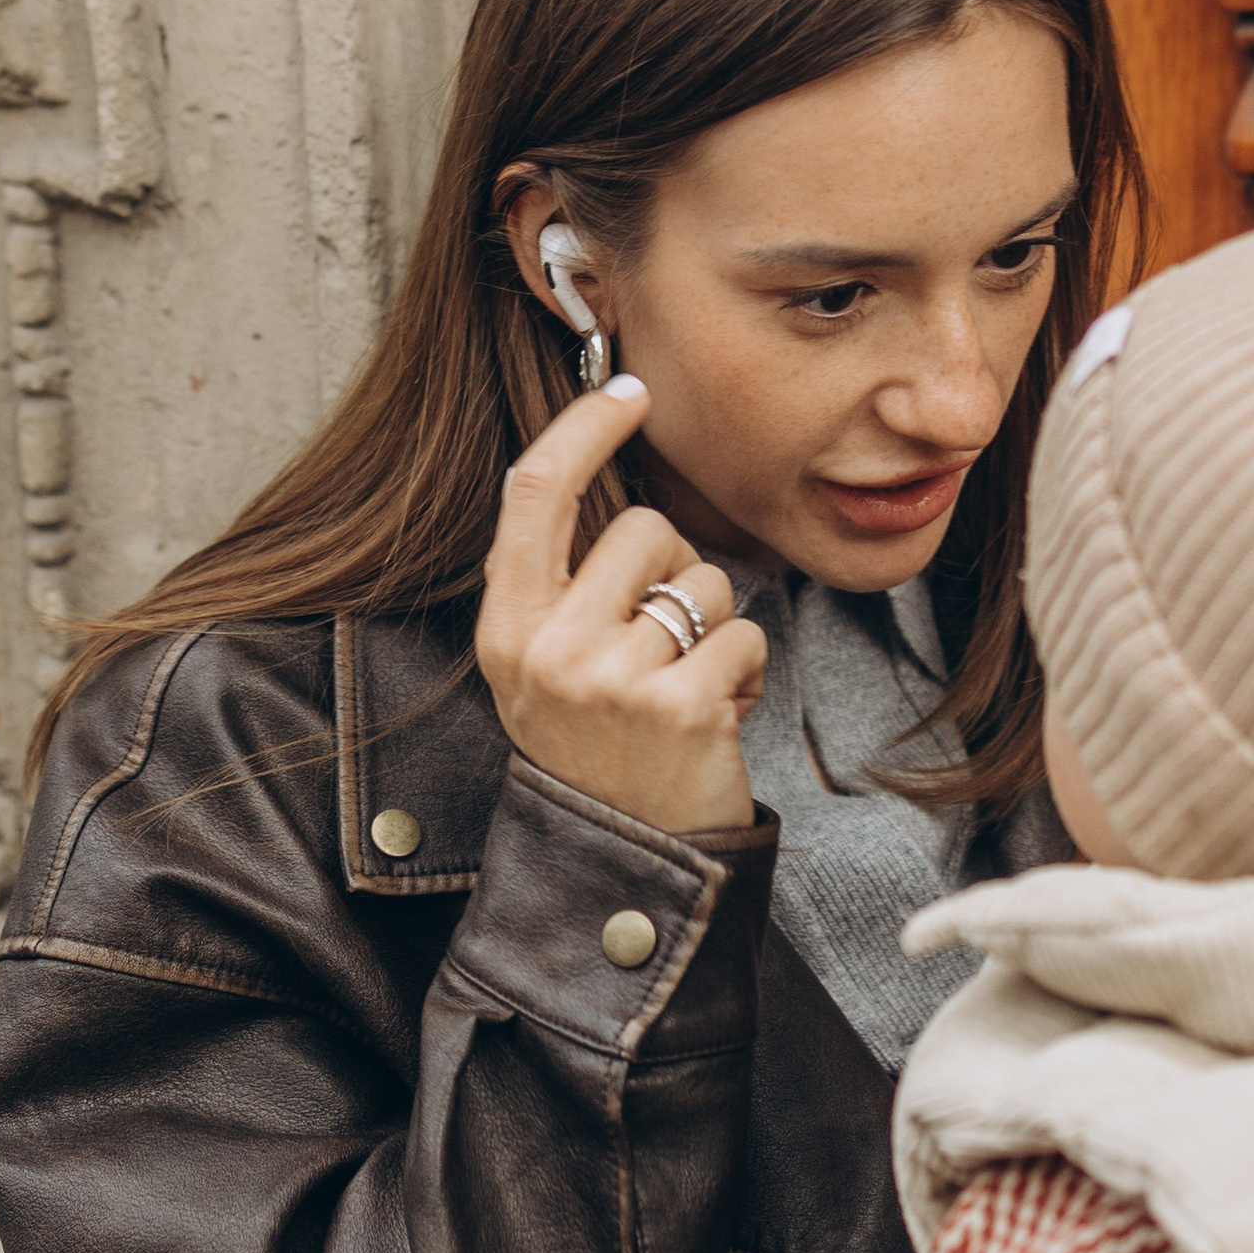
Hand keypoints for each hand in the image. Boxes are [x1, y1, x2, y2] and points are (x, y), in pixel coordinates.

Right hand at [476, 382, 769, 833]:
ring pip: (704, 582)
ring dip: (714, 631)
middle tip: (661, 647)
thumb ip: (565, 584)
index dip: (582, 428)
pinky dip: (745, 673)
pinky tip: (714, 720)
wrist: (622, 863)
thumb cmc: (596, 749)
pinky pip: (744, 636)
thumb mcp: (545, 666)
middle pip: (643, 529)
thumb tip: (609, 476)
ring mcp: (612, 679)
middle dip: (673, 573)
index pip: (534, 493)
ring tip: (684, 691)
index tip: (628, 389)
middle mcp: (548, 648)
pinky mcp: (679, 707)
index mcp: (508, 627)